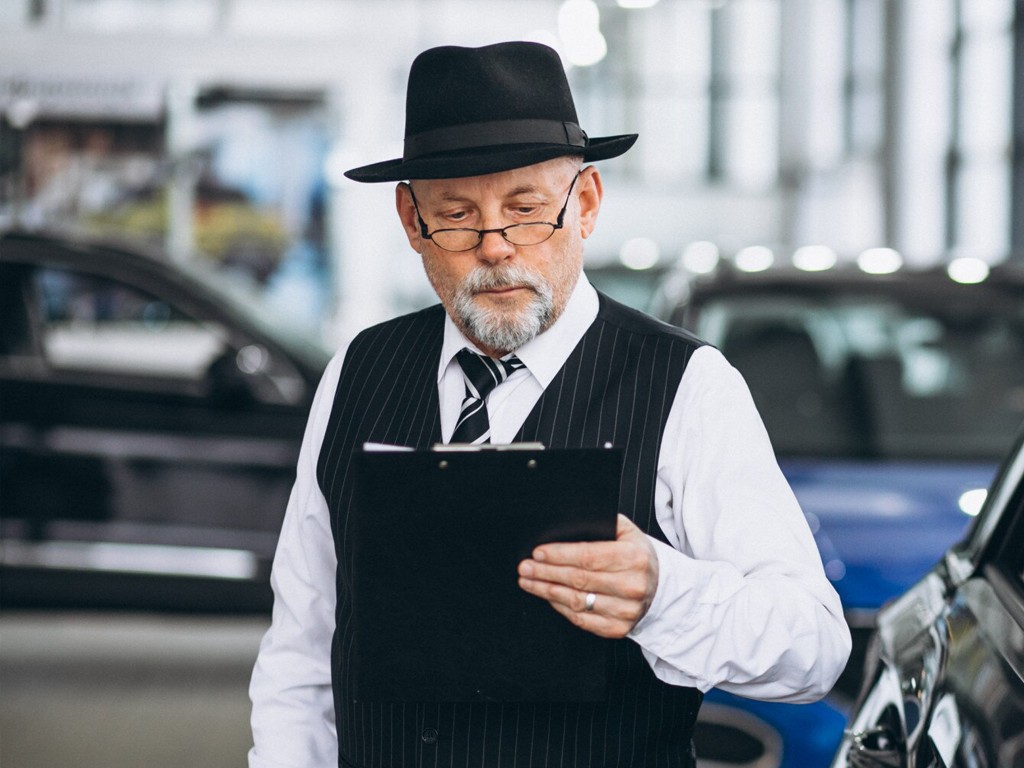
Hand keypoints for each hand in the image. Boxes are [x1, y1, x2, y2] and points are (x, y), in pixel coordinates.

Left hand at [517, 514, 658, 638]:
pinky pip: (581, 619)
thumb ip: (603, 524)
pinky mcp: (617, 628)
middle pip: (578, 579)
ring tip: (528, 581)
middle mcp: (631, 586)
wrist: (659, 588)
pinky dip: (559, 607)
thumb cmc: (637, 557)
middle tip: (525, 567)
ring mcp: (625, 611)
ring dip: (546, 591)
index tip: (538, 553)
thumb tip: (569, 522)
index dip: (559, 555)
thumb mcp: (628, 533)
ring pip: (576, 601)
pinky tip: (547, 596)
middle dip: (546, 573)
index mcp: (634, 558)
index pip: (588, 556)